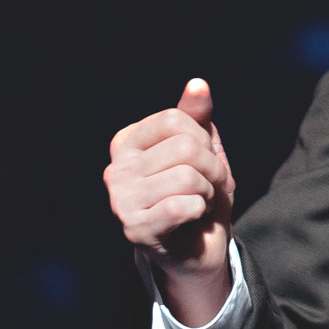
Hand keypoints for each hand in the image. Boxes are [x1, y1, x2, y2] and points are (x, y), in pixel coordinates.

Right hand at [104, 78, 237, 317]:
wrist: (200, 244)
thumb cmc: (198, 191)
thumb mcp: (202, 147)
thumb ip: (197, 115)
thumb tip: (198, 84)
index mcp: (126, 142)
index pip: (176, 119)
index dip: (204, 139)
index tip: (204, 160)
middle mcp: (116, 169)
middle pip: (186, 148)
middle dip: (212, 168)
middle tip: (208, 185)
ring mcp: (120, 200)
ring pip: (188, 176)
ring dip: (207, 191)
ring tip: (199, 201)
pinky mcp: (135, 229)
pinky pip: (183, 205)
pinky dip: (200, 210)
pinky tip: (190, 218)